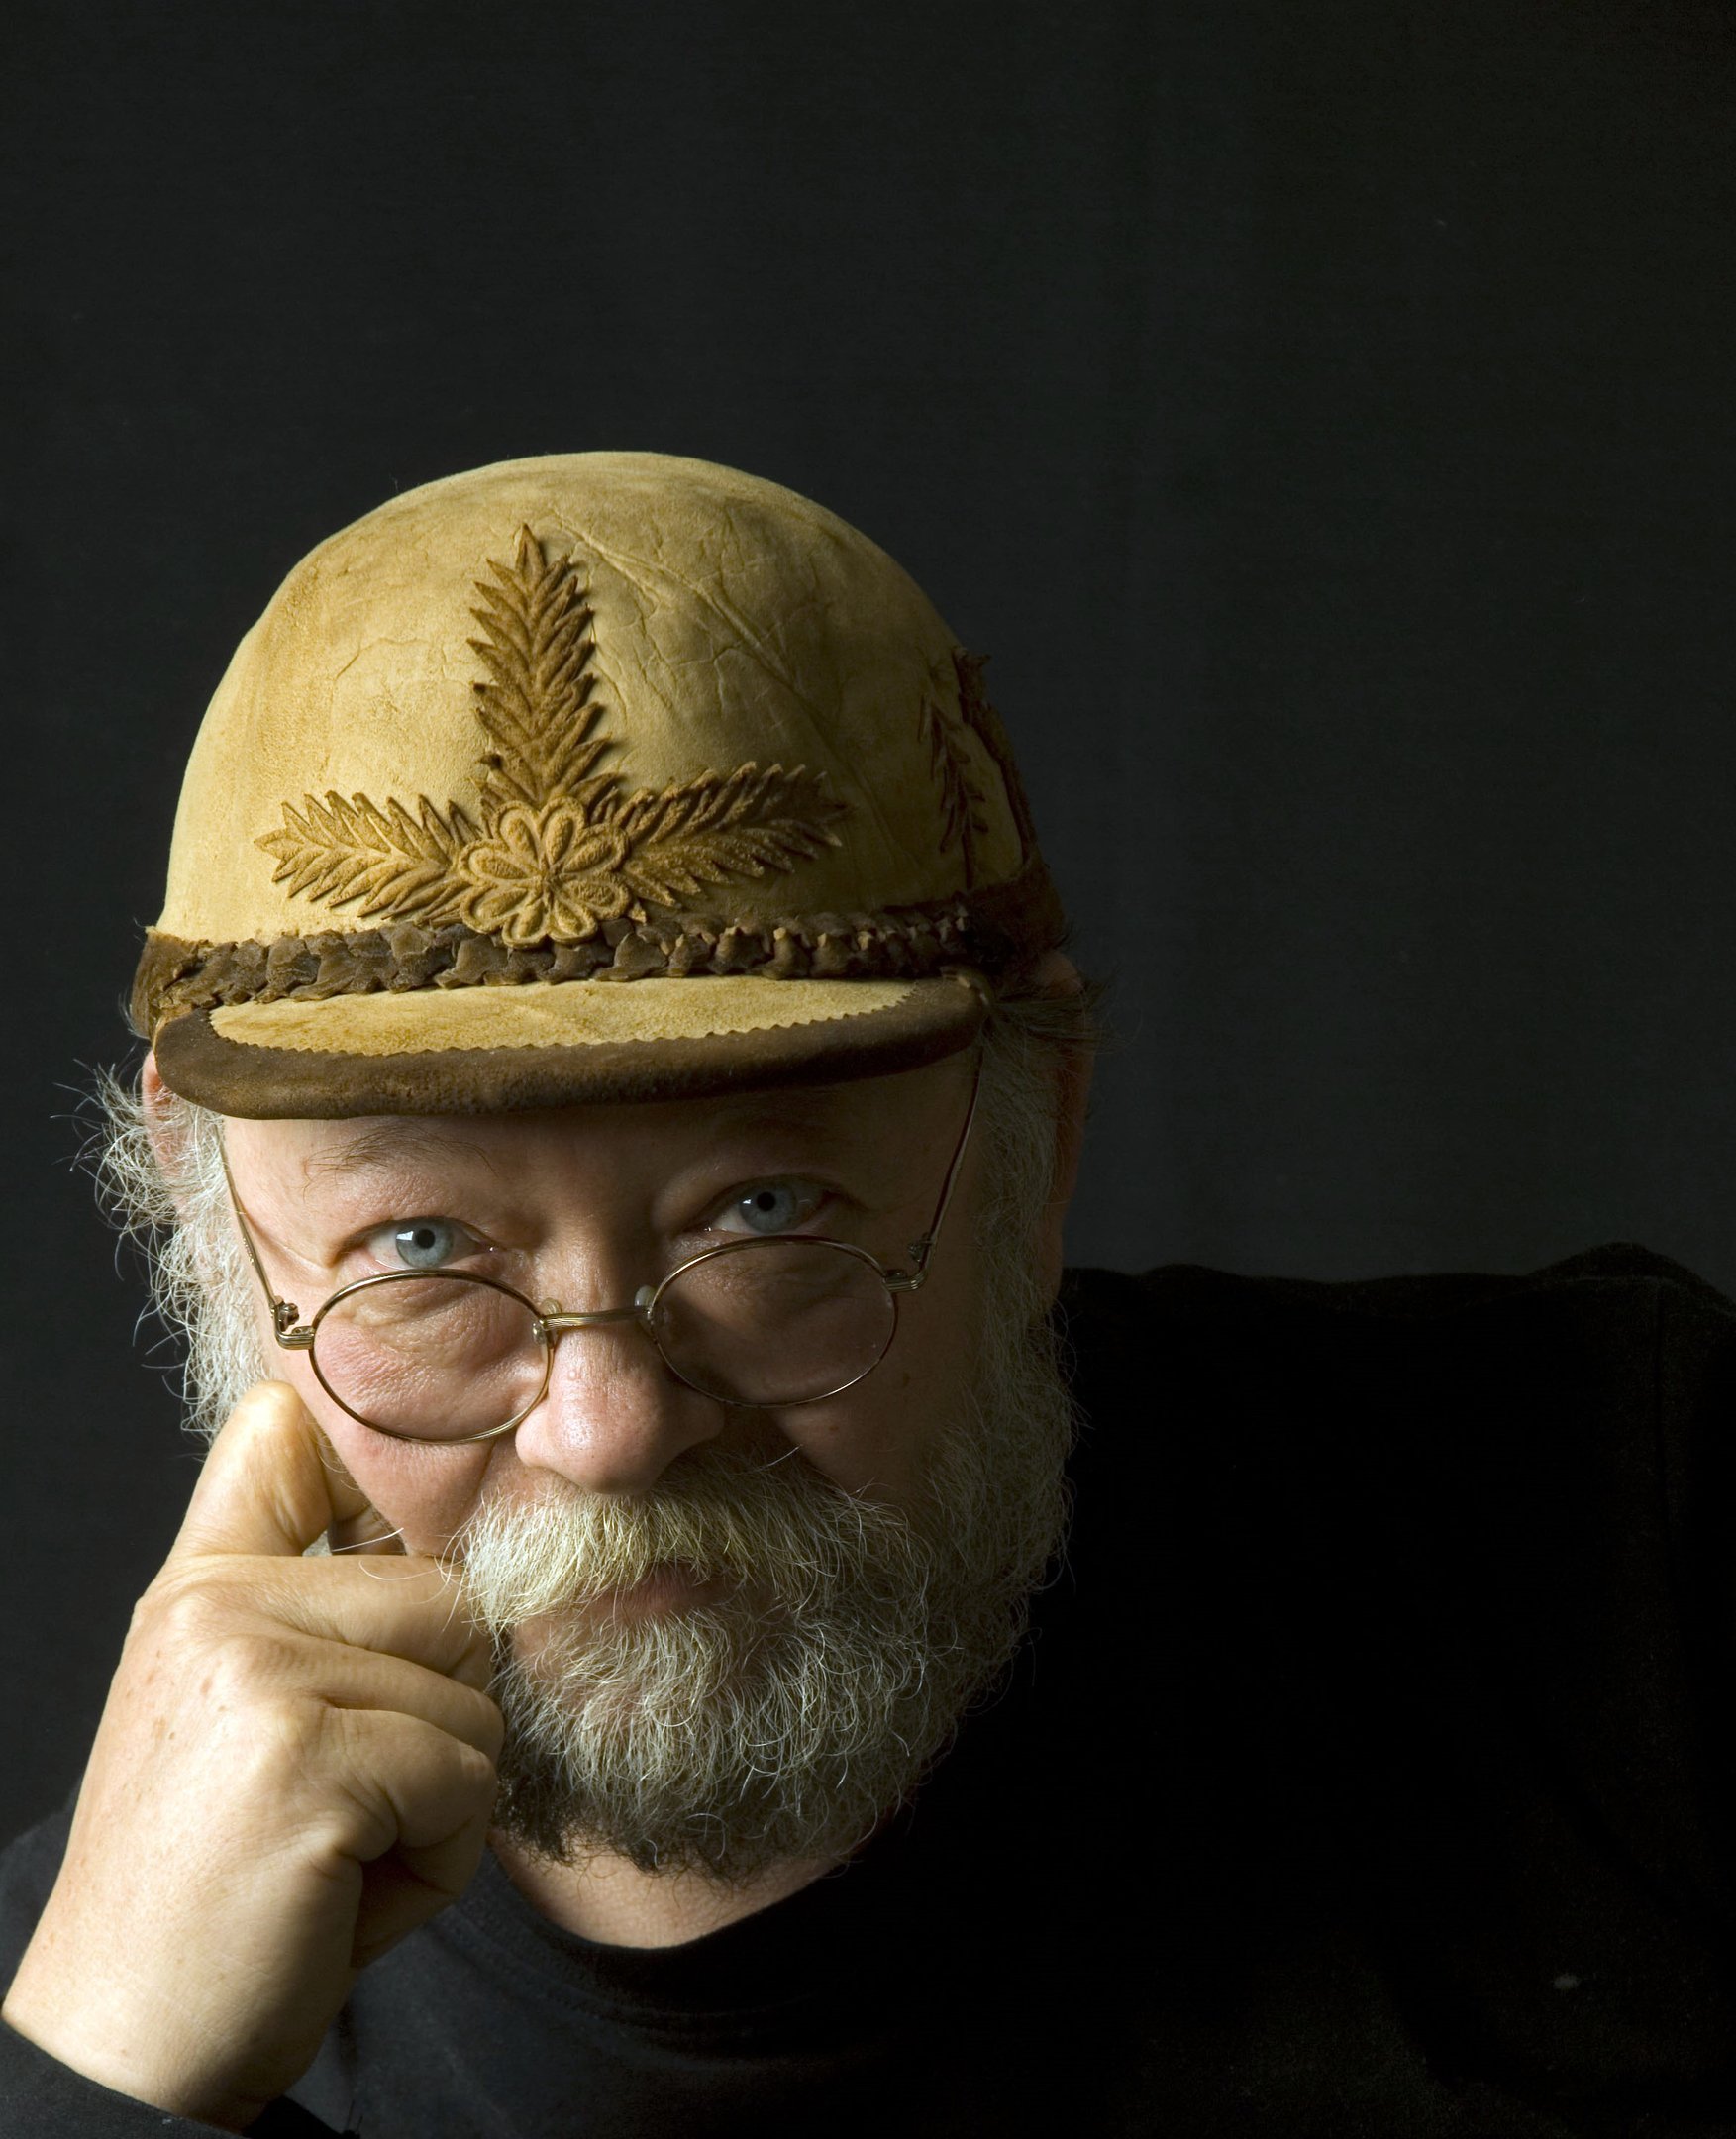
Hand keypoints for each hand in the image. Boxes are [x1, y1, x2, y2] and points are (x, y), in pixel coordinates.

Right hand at [1, 1383, 501, 2131]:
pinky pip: (469, 1777)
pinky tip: (344, 1892)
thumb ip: (287, 1599)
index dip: (361, 1453)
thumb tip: (374, 1486)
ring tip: (337, 1851)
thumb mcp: (227, 1716)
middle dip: (438, 1723)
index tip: (388, 1484)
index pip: (285, 1435)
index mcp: (197, 1590)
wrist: (127, 2047)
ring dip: (442, 1800)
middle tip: (342, 1808)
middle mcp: (217, 1610)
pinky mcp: (307, 1758)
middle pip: (452, 1600)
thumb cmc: (211, 1889)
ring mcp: (258, 1676)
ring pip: (476, 1695)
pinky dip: (439, 1857)